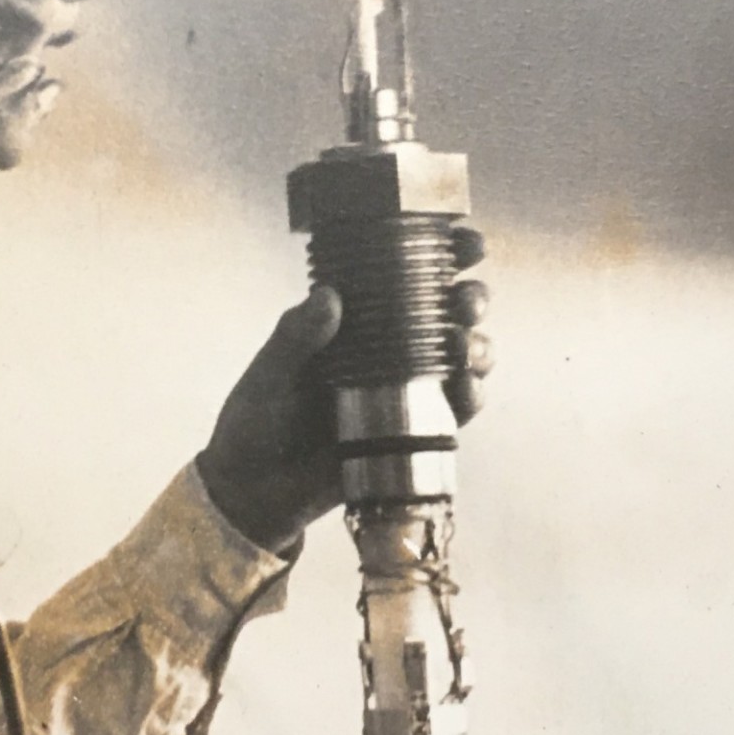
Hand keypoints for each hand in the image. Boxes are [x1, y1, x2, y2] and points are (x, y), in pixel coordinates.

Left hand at [197, 224, 492, 552]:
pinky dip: (470, 396)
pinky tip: (468, 388)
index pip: (403, 276)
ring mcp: (404, 391)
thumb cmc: (255, 421)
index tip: (465, 241)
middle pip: (446, 313)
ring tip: (469, 347)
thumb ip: (295, 337)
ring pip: (461, 358)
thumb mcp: (268, 374)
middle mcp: (387, 350)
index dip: (441, 254)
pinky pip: (454, 411)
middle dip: (471, 298)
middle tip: (469, 299)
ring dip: (478, 346)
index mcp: (354, 322)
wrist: (255, 493)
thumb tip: (329, 296)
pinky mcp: (413, 433)